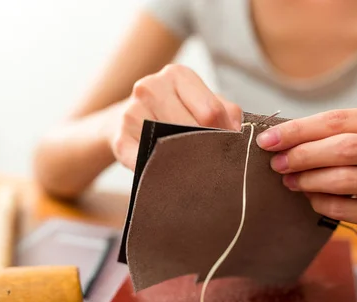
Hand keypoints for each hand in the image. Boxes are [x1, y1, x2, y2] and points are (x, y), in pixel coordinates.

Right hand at [107, 64, 241, 169]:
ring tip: (192, 167)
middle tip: (214, 163)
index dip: (224, 135)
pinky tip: (169, 172)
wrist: (127, 119)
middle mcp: (151, 87)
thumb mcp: (201, 102)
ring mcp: (131, 112)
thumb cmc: (174, 111)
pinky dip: (161, 171)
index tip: (229, 149)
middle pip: (192, 129)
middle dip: (207, 149)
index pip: (211, 111)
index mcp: (177, 74)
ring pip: (170, 147)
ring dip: (185, 162)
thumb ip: (226, 112)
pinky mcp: (120, 139)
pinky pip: (147, 163)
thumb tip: (237, 133)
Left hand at [255, 106, 356, 239]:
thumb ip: (330, 133)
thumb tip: (276, 140)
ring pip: (347, 180)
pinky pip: (349, 210)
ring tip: (291, 181)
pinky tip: (311, 198)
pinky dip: (322, 204)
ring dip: (310, 181)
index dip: (299, 130)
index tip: (267, 140)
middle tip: (277, 164)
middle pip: (347, 148)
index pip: (340, 119)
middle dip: (303, 156)